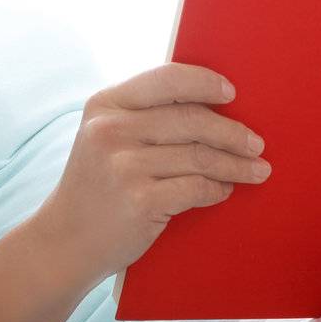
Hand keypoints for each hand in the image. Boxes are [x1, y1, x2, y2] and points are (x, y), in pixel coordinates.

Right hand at [32, 62, 270, 286]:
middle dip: (232, 133)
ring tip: (256, 170)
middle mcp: (111, 131)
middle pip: (191, 120)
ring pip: (200, 156)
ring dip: (235, 165)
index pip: (166, 79)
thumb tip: (212, 105)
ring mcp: (124, 167)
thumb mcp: (104, 138)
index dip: (204, 83)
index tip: (231, 94)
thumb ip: (144, 117)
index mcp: (105, 104)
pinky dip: (217, 190)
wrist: (64, 242)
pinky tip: (225, 191)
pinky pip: (197, 188)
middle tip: (256, 144)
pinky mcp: (140, 201)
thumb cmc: (96, 187)